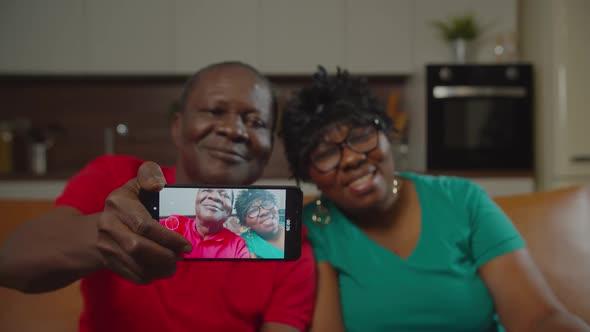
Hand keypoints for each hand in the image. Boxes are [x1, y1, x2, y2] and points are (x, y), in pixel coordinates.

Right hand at [96, 161, 191, 283]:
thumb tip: (158, 183)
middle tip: (181, 256)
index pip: (144, 225)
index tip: (186, 244)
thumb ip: (149, 175)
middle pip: (138, 248)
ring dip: (162, 268)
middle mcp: (108, 226)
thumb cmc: (129, 204)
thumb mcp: (137, 184)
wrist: (101, 228)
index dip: (168, 237)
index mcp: (118, 203)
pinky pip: (135, 275)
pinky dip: (153, 275)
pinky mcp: (110, 263)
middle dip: (165, 255)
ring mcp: (107, 247)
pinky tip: (162, 267)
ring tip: (174, 262)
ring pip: (137, 265)